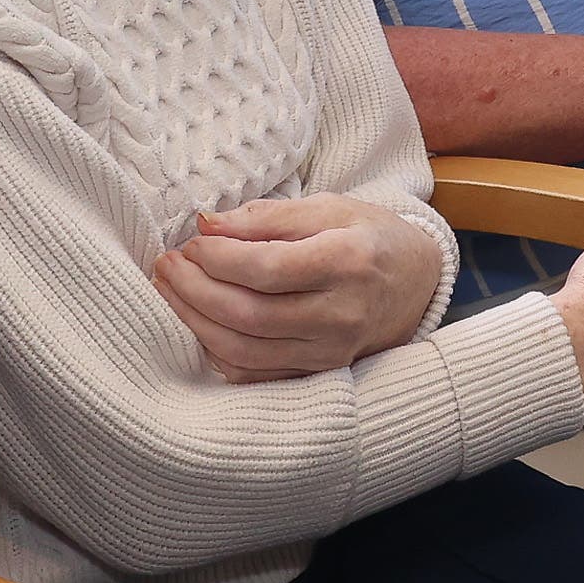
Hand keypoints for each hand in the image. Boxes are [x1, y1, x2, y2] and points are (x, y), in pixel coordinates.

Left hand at [152, 194, 448, 382]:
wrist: (417, 282)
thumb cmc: (368, 236)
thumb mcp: (329, 207)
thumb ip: (267, 216)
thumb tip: (206, 224)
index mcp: (348, 262)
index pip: (267, 269)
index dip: (218, 258)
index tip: (190, 242)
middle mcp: (341, 315)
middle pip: (249, 314)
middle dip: (194, 290)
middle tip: (166, 266)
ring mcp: (331, 352)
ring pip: (245, 351)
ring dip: (195, 322)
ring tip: (171, 291)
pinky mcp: (319, 374)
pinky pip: (255, 374)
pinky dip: (218, 352)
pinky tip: (198, 323)